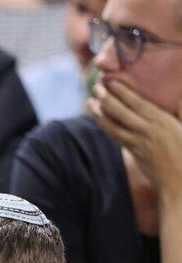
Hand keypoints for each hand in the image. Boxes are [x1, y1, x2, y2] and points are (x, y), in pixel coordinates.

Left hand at [90, 80, 181, 201]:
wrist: (179, 180)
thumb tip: (180, 97)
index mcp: (162, 121)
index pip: (138, 103)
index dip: (123, 92)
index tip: (111, 82)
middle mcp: (148, 130)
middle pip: (122, 112)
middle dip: (107, 99)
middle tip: (95, 88)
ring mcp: (138, 142)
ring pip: (114, 125)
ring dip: (100, 113)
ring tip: (90, 103)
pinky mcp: (134, 152)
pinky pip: (116, 137)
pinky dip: (106, 126)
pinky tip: (100, 119)